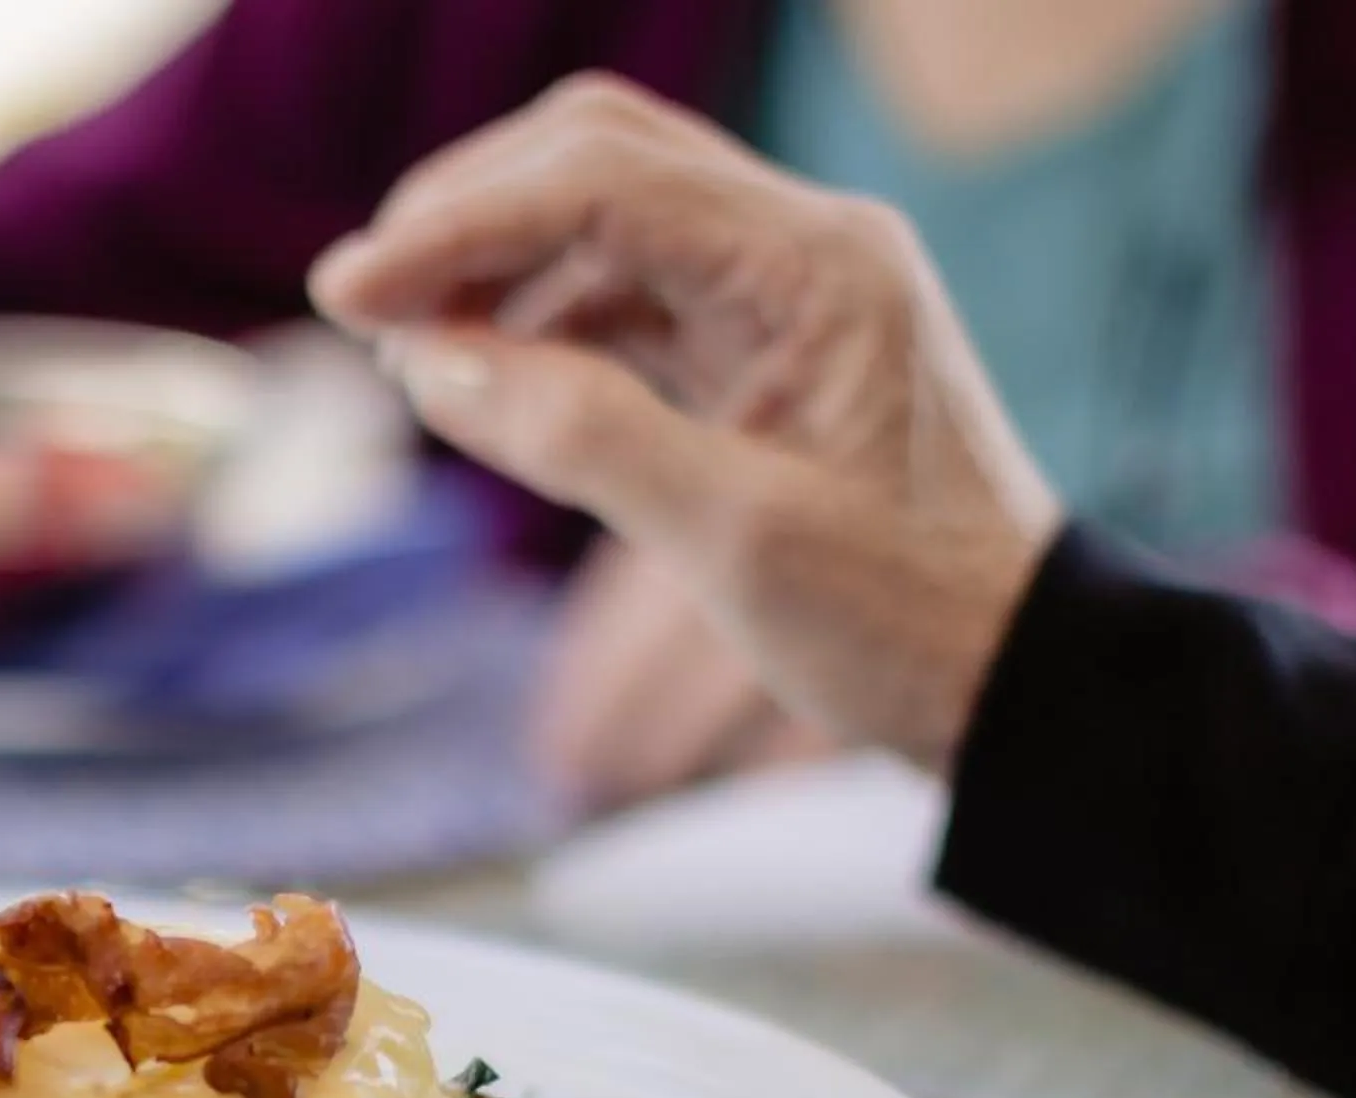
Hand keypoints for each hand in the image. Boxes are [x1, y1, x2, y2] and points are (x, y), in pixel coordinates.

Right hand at [311, 76, 1063, 771]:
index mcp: (817, 266)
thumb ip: (579, 438)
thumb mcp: (735, 542)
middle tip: (364, 306)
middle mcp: (805, 246)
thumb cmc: (902, 622)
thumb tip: (429, 366)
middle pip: (597, 156)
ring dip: (496, 268)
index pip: (600, 181)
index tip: (343, 292)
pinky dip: (540, 324)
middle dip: (468, 216)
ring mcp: (785, 292)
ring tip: (414, 360)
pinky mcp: (764, 348)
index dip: (457, 225)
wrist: (1012, 682)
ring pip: (603, 219)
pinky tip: (486, 388)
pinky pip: (626, 296)